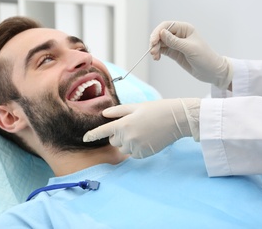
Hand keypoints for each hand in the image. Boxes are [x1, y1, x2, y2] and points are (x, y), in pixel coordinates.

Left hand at [83, 98, 200, 157]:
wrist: (176, 119)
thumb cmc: (156, 109)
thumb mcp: (136, 107)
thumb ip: (118, 112)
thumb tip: (104, 115)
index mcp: (123, 123)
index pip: (102, 131)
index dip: (92, 135)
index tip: (85, 138)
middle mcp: (127, 137)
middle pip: (113, 140)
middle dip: (118, 134)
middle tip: (132, 125)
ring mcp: (135, 147)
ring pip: (123, 148)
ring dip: (127, 142)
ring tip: (142, 132)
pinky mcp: (143, 154)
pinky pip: (133, 154)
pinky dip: (136, 148)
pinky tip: (146, 139)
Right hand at [150, 21, 232, 88]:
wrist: (212, 71)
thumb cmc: (205, 58)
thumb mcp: (190, 49)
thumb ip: (175, 41)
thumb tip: (162, 33)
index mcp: (185, 29)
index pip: (167, 26)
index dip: (158, 32)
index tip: (153, 41)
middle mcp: (179, 34)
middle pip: (161, 34)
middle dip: (155, 42)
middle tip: (152, 51)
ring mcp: (176, 44)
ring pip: (160, 43)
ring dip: (155, 48)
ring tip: (155, 57)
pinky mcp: (174, 53)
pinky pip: (162, 50)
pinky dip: (157, 53)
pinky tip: (157, 58)